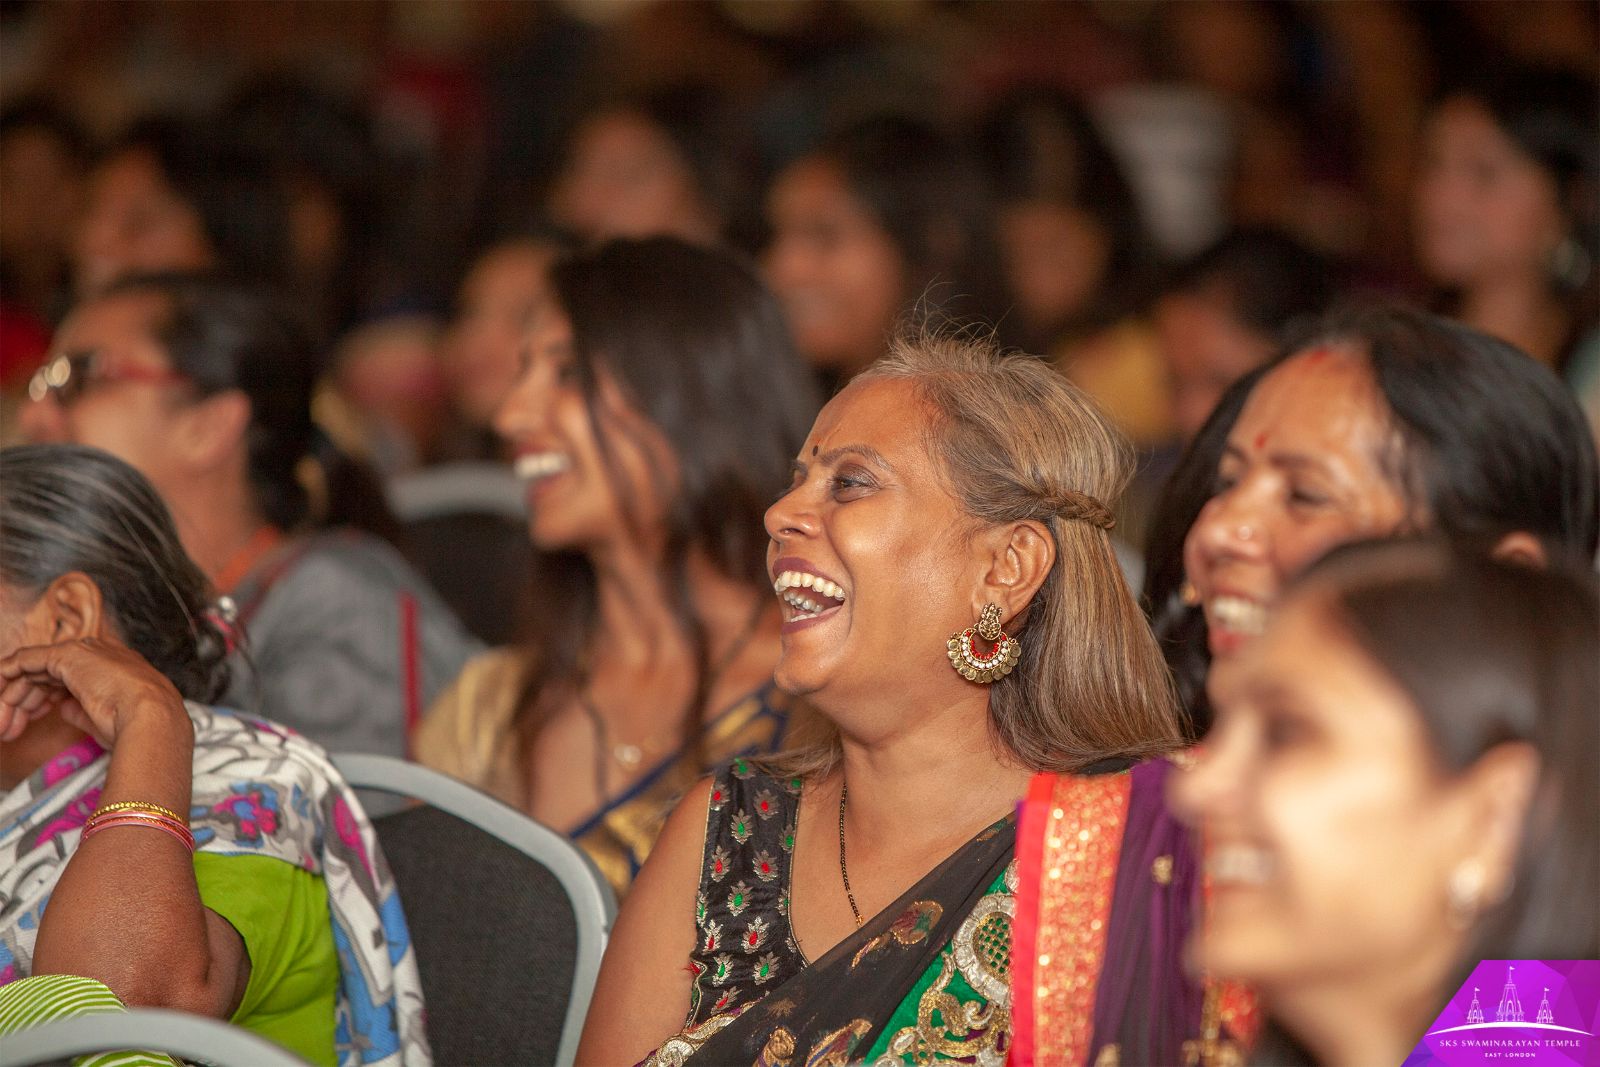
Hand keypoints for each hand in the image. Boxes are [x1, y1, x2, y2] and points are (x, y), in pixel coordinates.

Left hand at [0, 637, 188, 747]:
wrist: (150, 718)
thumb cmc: (138, 726)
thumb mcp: (105, 719)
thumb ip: (80, 709)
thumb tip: (62, 708)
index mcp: (114, 669)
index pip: (68, 678)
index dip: (46, 698)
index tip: (33, 720)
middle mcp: (98, 656)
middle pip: (47, 675)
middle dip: (24, 701)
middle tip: (8, 728)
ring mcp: (82, 653)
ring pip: (33, 670)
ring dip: (13, 697)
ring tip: (3, 724)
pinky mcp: (65, 656)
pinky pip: (24, 660)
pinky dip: (6, 674)